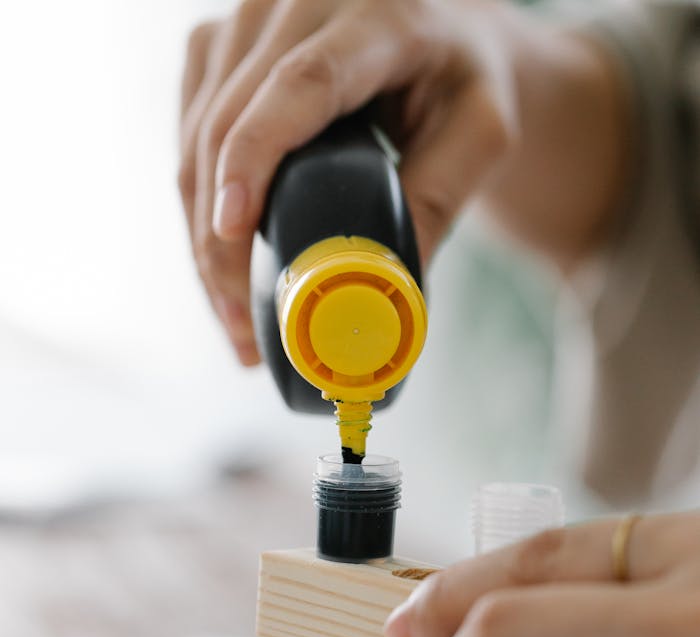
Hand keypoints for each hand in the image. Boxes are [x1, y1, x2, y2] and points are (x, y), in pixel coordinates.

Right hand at [178, 0, 523, 362]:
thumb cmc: (466, 83)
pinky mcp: (217, 43)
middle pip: (230, 121)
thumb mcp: (482, 133)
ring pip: (196, 136)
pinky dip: (196, 206)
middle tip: (244, 329)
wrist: (442, 31)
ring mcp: (246, 17)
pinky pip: (188, 132)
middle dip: (221, 238)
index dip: (257, 154)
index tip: (232, 226)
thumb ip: (440, 196)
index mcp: (378, 13)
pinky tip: (219, 265)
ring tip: (234, 320)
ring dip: (201, 236)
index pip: (302, 82)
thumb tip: (379, 289)